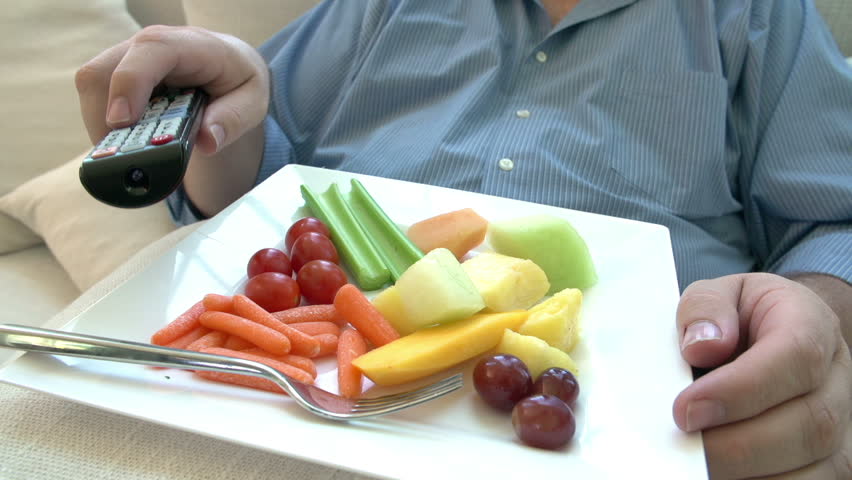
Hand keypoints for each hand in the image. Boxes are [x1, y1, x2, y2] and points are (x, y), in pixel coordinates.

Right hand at [75, 25, 268, 154]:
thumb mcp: (252, 101)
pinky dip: (103, 125)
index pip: (151, 51)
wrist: (229, 64)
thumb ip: (232, 120)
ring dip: (101, 126)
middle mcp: (151, 45)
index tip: (123, 122)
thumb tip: (206, 142)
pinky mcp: (117, 73)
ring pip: (92, 85)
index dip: (130, 84)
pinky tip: (126, 147)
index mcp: (191, 45)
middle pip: (104, 71)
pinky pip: (96, 97)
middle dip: (104, 118)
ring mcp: (129, 56)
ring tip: (127, 158)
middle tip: (124, 159)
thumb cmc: (238, 80)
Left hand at [673, 273, 851, 478]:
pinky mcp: (831, 462)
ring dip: (750, 474)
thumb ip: (705, 309)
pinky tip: (722, 476)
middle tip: (684, 443)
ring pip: (815, 469)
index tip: (686, 409)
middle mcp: (837, 380)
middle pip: (810, 424)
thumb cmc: (741, 317)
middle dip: (737, 444)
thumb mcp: (716, 293)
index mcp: (811, 325)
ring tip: (696, 465)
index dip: (740, 389)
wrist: (774, 333)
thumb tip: (702, 346)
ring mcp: (843, 427)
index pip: (795, 357)